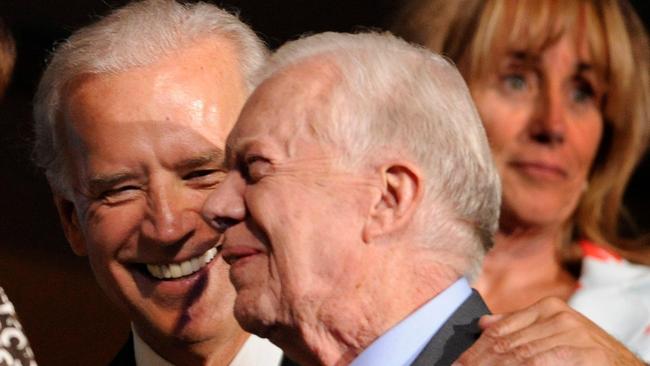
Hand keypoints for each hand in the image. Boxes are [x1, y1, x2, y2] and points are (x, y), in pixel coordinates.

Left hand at [454, 297, 645, 365]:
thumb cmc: (585, 355)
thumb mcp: (554, 334)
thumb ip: (520, 328)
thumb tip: (482, 325)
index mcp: (548, 308)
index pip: (500, 331)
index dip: (475, 351)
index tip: (457, 364)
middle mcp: (560, 318)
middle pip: (507, 346)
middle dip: (480, 362)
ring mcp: (573, 336)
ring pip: (520, 359)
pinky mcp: (585, 355)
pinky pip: (539, 365)